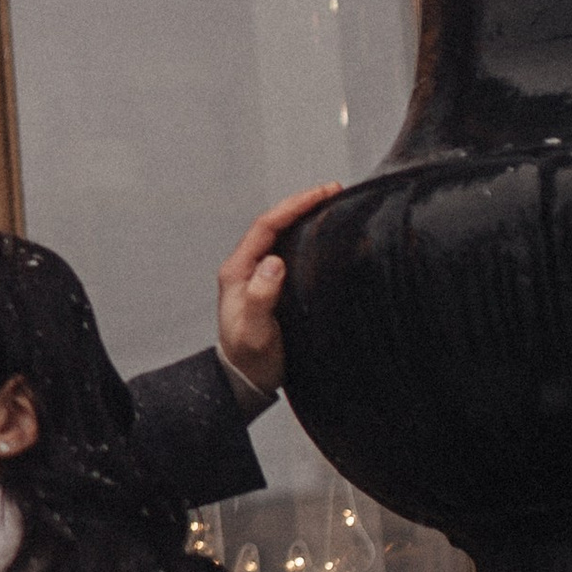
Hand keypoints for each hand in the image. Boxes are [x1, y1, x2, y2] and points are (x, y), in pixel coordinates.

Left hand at [215, 185, 340, 395]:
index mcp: (237, 271)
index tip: (321, 194)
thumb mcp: (255, 331)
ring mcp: (258, 276)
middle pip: (274, 225)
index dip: (293, 206)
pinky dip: (306, 238)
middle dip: (302, 205)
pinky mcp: (272, 287)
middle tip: (334, 191)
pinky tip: (324, 236)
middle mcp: (246, 268)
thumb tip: (274, 263)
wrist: (244, 380)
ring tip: (333, 206)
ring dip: (305, 218)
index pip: (266, 227)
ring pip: (281, 236)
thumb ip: (261, 297)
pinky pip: (289, 252)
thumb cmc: (248, 358)